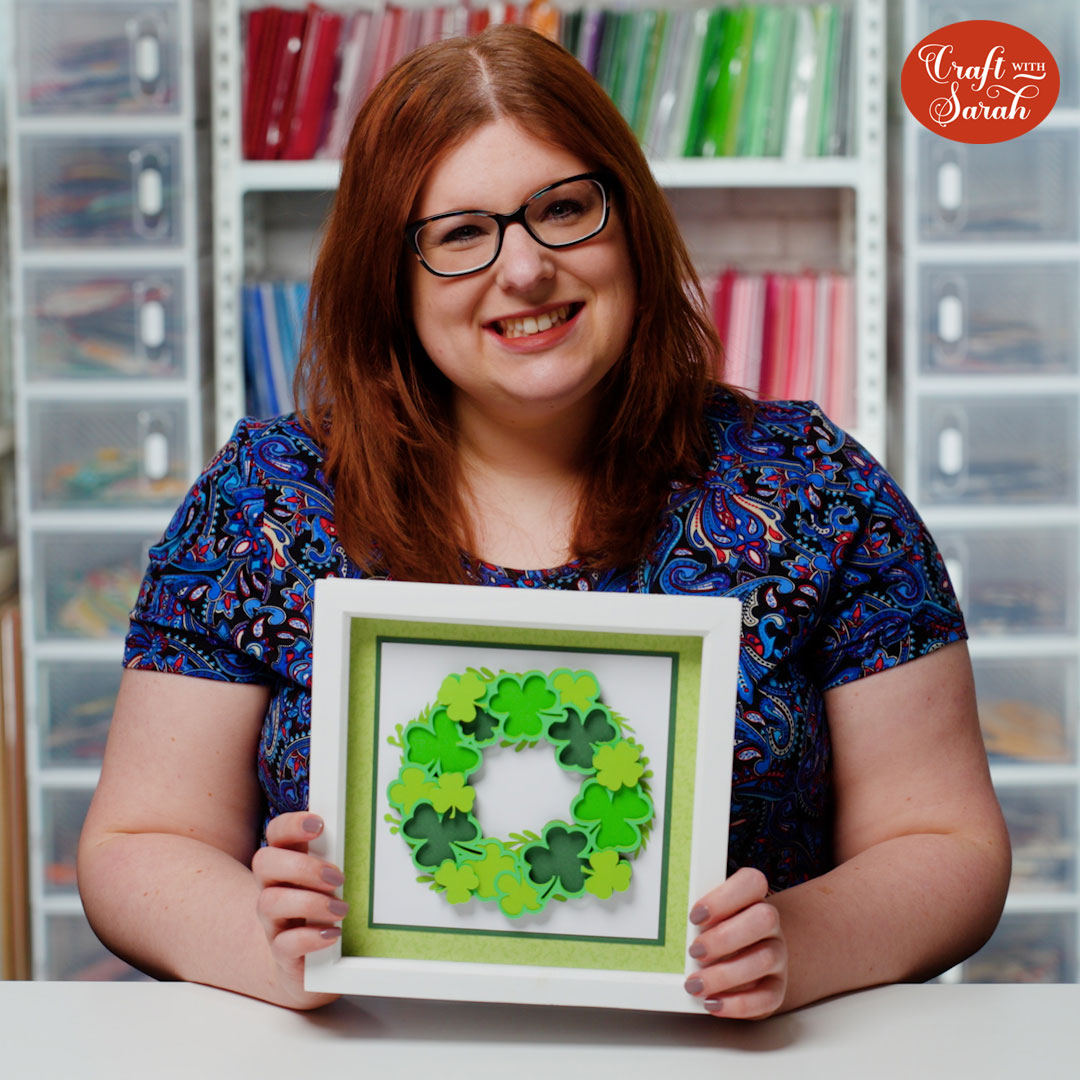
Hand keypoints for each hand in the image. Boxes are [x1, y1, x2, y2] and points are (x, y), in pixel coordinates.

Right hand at [251, 812, 348, 998]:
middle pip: (264, 862)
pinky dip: (309, 938)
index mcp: (288, 862)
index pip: (276, 833)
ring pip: (268, 902)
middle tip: (337, 877)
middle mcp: (273, 887)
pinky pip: (283, 944)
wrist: (312, 967)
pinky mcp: (281, 953)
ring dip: (309, 902)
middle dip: (301, 865)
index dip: (291, 825)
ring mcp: (273, 921)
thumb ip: (337, 857)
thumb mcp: (330, 880)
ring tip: (341, 909)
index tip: (319, 824)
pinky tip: (332, 935)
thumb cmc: (325, 910)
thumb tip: (370, 832)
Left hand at [684, 866, 787, 1019]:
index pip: (752, 882)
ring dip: (725, 974)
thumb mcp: (711, 918)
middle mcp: (770, 924)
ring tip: (695, 985)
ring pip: (765, 958)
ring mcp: (778, 955)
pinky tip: (713, 1004)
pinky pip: (767, 996)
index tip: (695, 915)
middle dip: (725, 936)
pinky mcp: (777, 988)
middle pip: (764, 919)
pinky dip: (738, 1003)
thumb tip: (664, 923)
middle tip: (694, 951)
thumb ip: (698, 916)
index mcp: (752, 898)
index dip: (724, 897)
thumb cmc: (720, 933)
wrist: (751, 961)